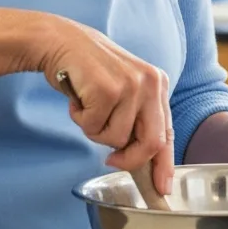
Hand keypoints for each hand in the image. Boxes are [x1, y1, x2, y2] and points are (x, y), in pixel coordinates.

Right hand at [38, 17, 173, 192]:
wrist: (60, 41)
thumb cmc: (89, 71)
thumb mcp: (124, 89)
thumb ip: (137, 119)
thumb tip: (142, 161)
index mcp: (158, 83)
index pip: (167, 132)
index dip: (164, 164)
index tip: (162, 187)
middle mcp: (150, 83)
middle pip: (151, 143)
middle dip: (129, 159)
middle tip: (110, 160)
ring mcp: (130, 85)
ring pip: (116, 139)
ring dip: (95, 130)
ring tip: (88, 106)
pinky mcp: (107, 89)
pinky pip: (94, 128)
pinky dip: (81, 120)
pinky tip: (78, 99)